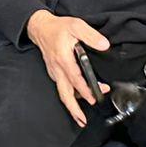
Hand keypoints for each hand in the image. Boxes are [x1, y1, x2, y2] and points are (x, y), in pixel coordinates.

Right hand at [26, 10, 110, 126]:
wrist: (40, 28)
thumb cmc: (58, 28)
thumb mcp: (76, 25)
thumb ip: (91, 35)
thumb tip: (104, 45)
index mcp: (64, 58)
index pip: (75, 78)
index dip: (85, 89)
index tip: (94, 97)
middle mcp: (58, 69)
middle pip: (64, 94)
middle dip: (73, 109)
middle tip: (82, 120)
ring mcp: (55, 72)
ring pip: (63, 93)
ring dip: (72, 106)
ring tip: (80, 117)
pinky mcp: (54, 73)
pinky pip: (61, 88)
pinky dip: (69, 97)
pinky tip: (77, 100)